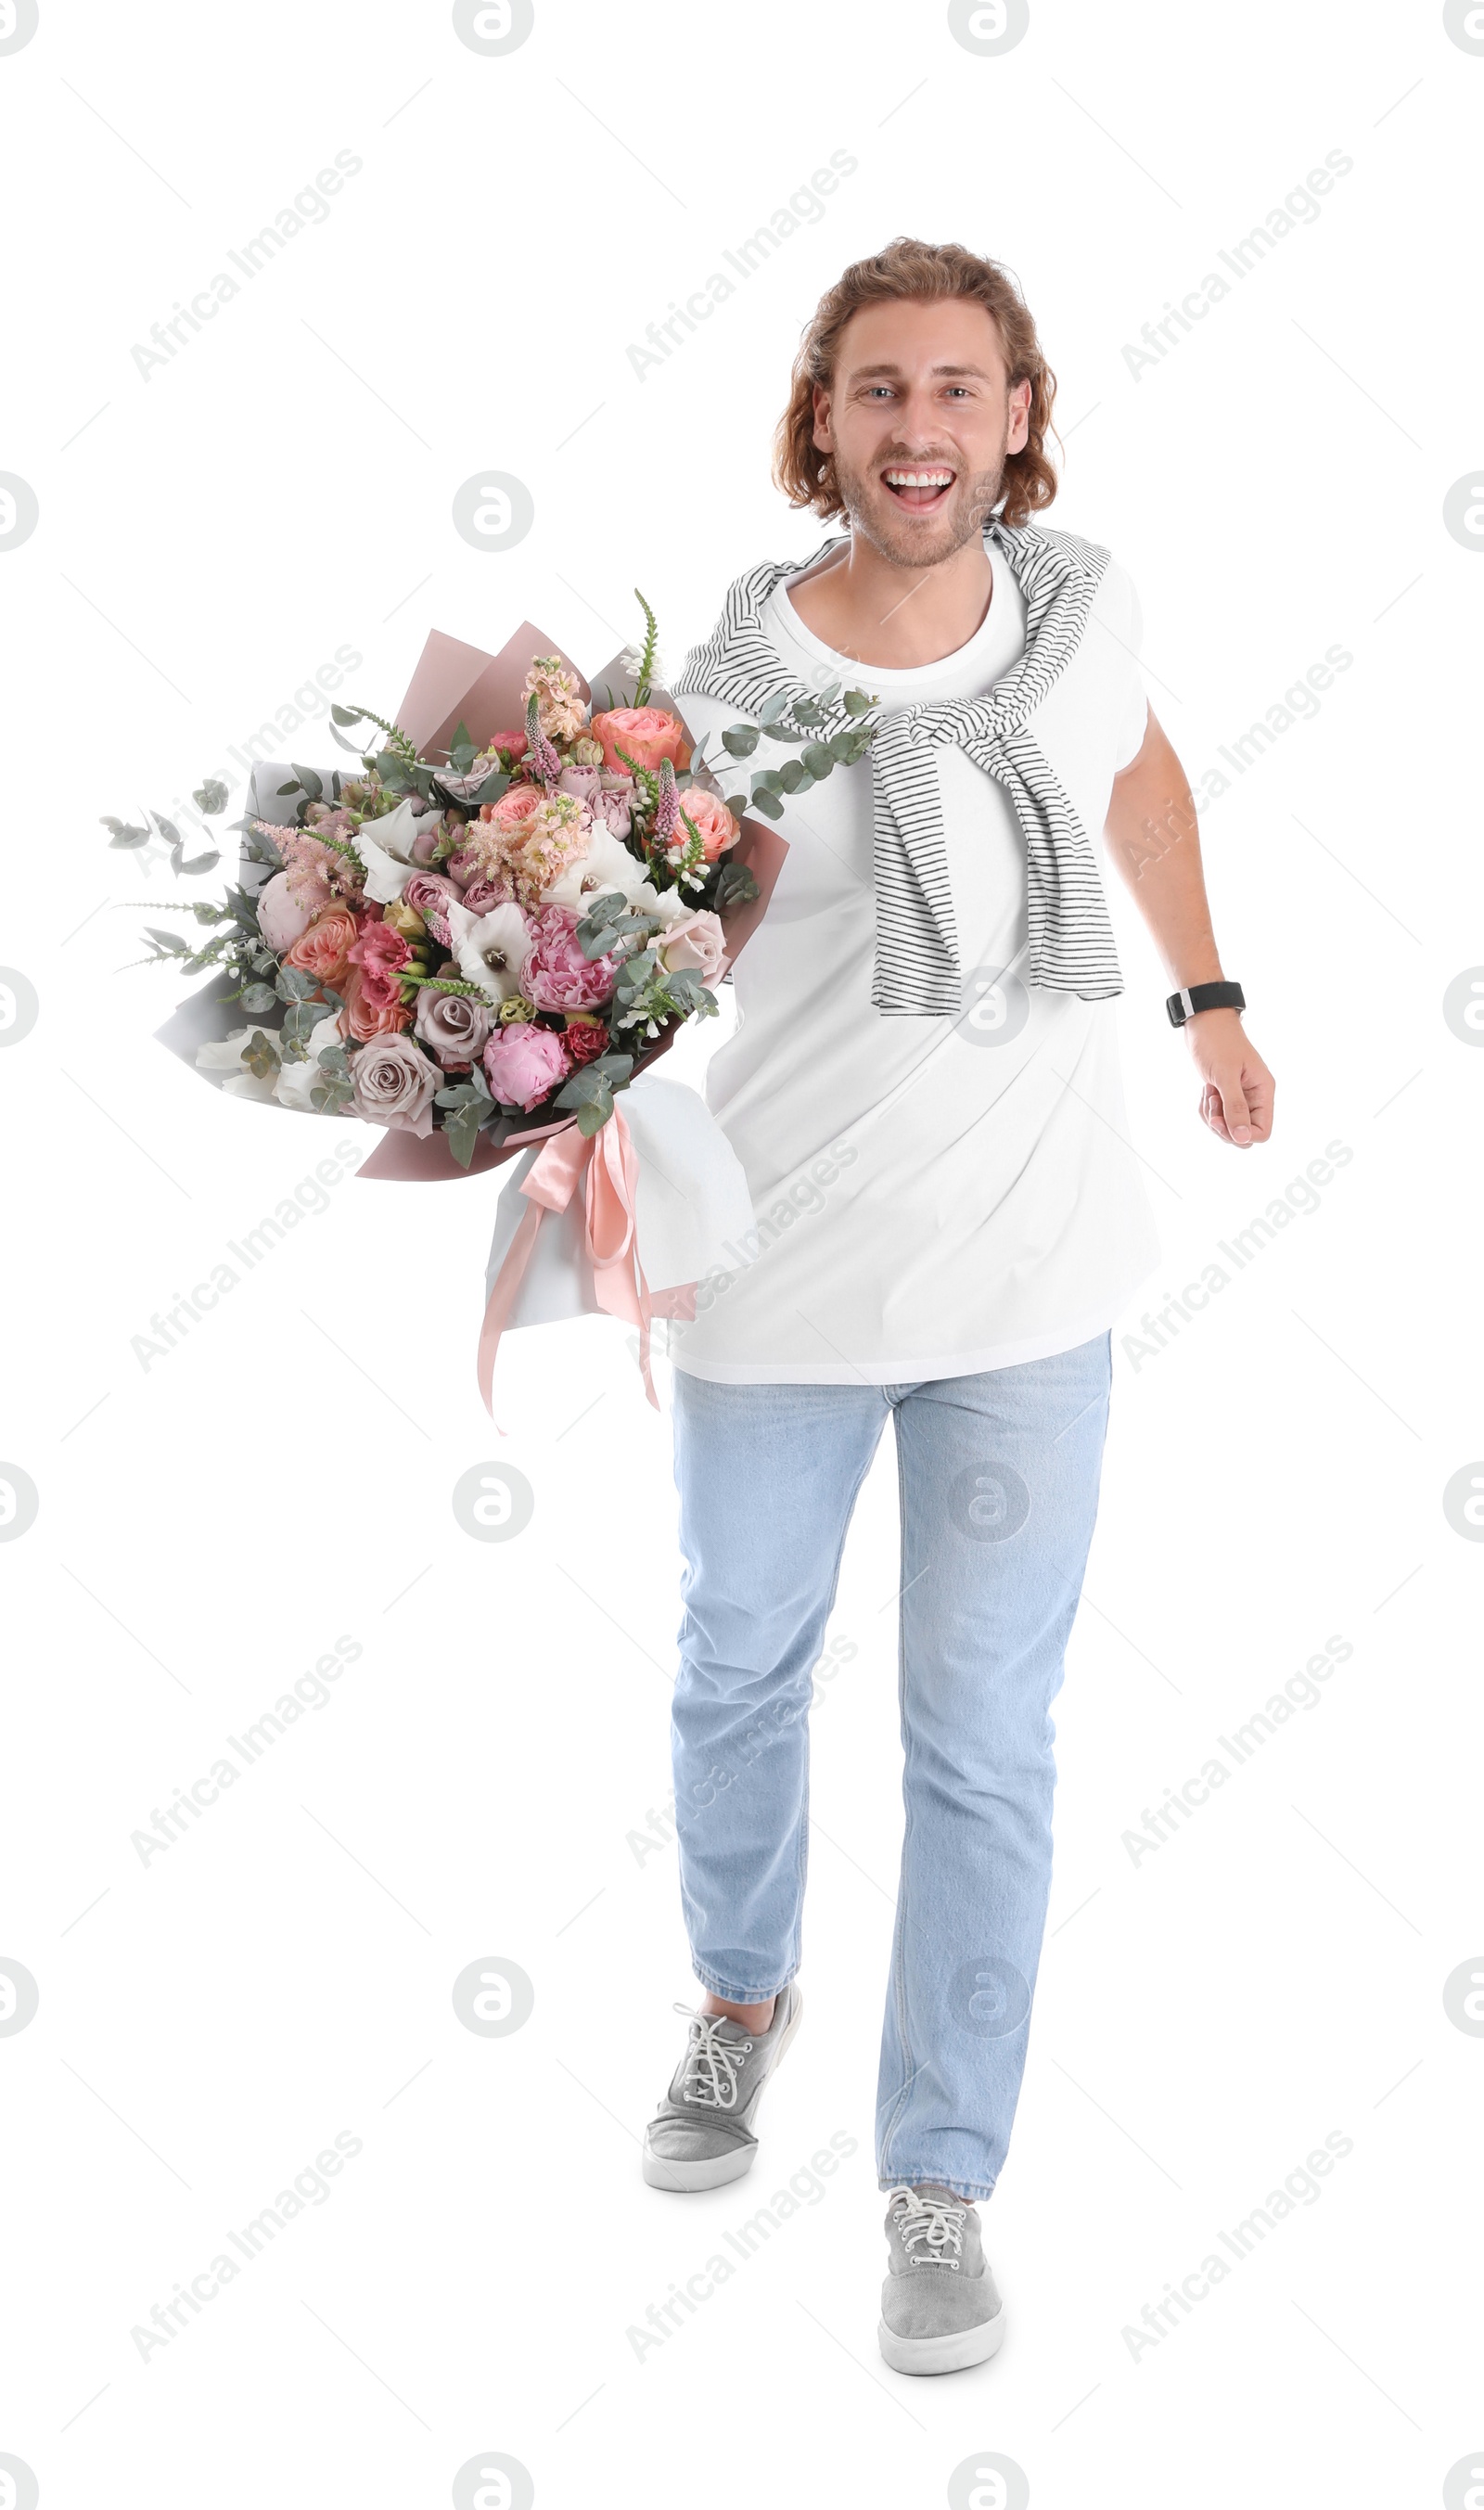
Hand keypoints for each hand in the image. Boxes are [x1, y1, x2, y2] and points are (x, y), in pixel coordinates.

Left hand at [1186, 1008, 1273, 1147]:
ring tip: (1208, 1092)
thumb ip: (1235, 1107)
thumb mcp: (1226, 1075)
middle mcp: (1254, 1097)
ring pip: (1228, 1127)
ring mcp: (1239, 1097)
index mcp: (1263, 1091)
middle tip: (1212, 1102)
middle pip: (1243, 1134)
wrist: (1204, 1023)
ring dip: (1212, 1116)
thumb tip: (1242, 1138)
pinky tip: (1205, 1090)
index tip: (1222, 1120)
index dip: (1242, 1134)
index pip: (1262, 1131)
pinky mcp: (1225, 1095)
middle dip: (1223, 1126)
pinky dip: (1206, 1109)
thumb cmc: (1217, 1042)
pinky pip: (1216, 1116)